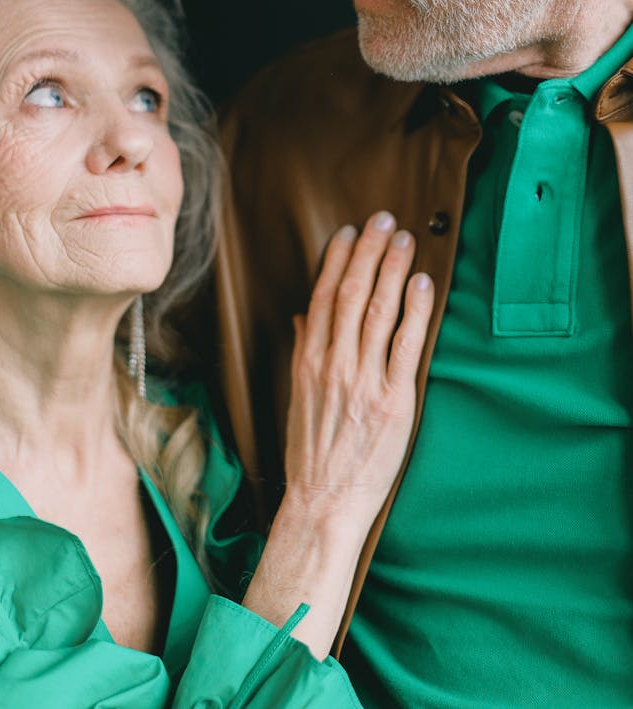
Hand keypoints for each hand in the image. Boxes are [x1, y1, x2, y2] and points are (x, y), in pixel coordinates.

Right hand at [283, 211, 432, 533]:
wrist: (324, 501)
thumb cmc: (312, 452)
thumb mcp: (298, 397)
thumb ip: (304, 352)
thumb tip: (306, 317)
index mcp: (309, 362)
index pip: (323, 297)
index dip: (338, 260)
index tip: (349, 232)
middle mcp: (333, 365)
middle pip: (352, 294)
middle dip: (369, 252)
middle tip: (384, 219)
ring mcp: (363, 381)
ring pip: (378, 311)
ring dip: (392, 270)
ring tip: (405, 240)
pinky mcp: (393, 401)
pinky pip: (405, 345)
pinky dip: (414, 311)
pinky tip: (422, 284)